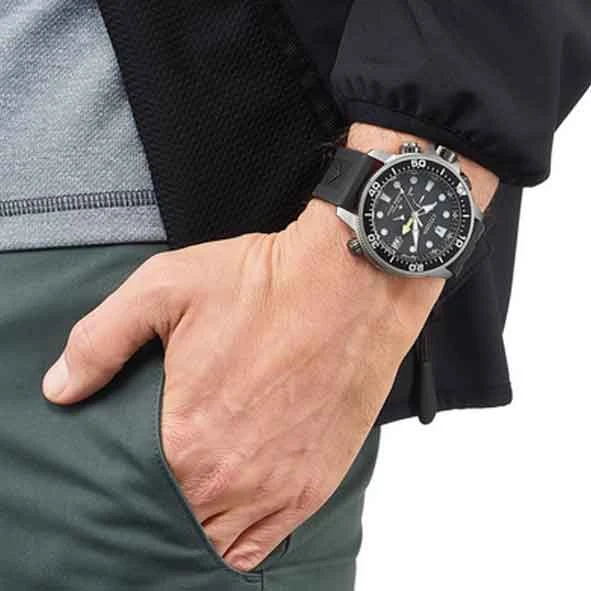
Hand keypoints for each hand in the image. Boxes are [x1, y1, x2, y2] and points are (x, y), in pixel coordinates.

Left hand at [43, 123, 497, 572]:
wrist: (349, 285)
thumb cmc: (263, 285)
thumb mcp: (163, 290)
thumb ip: (99, 342)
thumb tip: (60, 388)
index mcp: (185, 439)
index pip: (138, 494)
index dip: (132, 482)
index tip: (139, 461)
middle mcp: (231, 478)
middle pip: (181, 522)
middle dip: (169, 502)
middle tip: (172, 470)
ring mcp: (279, 487)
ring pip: (222, 539)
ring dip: (206, 521)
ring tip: (203, 487)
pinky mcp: (317, 483)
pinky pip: (268, 541)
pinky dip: (246, 534)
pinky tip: (238, 504)